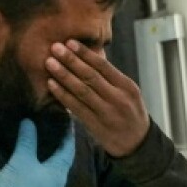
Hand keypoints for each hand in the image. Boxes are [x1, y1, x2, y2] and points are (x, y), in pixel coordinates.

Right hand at [0, 120, 75, 186]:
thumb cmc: (17, 185)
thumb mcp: (22, 159)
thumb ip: (27, 140)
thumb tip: (29, 122)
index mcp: (59, 174)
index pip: (69, 150)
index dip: (69, 134)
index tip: (68, 120)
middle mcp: (59, 185)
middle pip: (64, 161)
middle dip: (62, 145)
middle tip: (58, 129)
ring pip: (55, 170)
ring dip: (53, 156)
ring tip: (49, 141)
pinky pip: (47, 177)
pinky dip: (45, 165)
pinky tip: (38, 159)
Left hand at [45, 40, 149, 157]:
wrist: (137, 144)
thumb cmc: (130, 113)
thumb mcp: (128, 93)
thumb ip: (111, 78)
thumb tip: (86, 58)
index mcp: (127, 86)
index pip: (104, 66)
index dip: (85, 53)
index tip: (70, 42)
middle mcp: (117, 98)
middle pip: (91, 76)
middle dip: (71, 60)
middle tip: (55, 47)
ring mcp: (106, 113)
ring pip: (82, 91)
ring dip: (64, 75)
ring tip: (50, 63)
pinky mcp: (95, 125)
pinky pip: (76, 107)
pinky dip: (63, 95)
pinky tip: (52, 85)